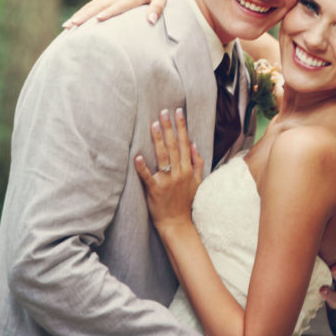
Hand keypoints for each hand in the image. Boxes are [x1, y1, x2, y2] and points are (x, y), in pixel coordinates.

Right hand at [62, 0, 175, 27]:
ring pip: (92, 5)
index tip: (98, 19)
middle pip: (99, 6)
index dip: (109, 12)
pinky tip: (73, 20)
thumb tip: (151, 21)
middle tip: (72, 26)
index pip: (119, 5)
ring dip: (79, 15)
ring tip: (66, 26)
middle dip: (85, 16)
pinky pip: (93, 4)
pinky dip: (82, 11)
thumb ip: (157, 7)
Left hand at [134, 108, 203, 231]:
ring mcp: (167, 181)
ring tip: (153, 125)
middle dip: (169, 127)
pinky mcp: (155, 190)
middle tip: (163, 111)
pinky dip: (142, 167)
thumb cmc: (187, 203)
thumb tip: (194, 144)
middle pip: (174, 146)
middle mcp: (178, 172)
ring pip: (162, 157)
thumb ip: (197, 163)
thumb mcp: (198, 182)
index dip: (182, 126)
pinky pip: (148, 177)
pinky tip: (137, 156)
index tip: (178, 112)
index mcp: (188, 169)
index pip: (185, 143)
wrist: (178, 224)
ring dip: (158, 140)